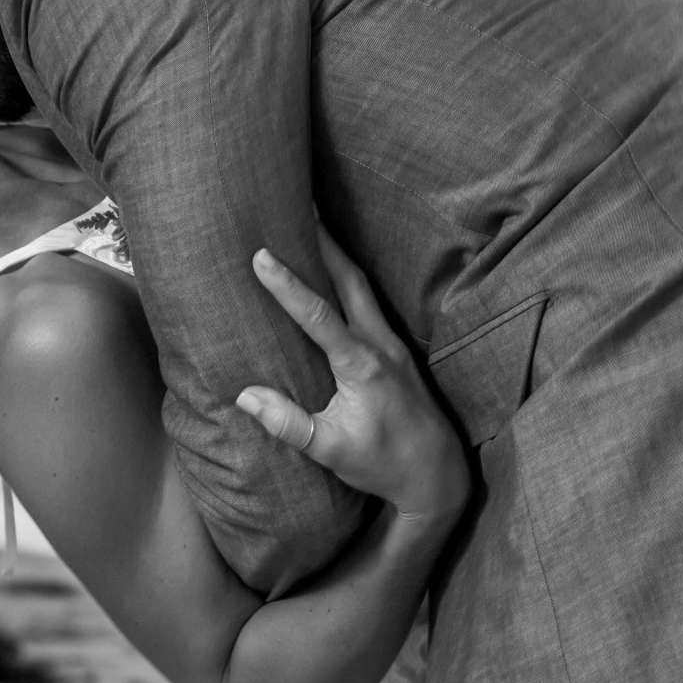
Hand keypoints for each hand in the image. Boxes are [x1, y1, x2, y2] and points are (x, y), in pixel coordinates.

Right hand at [233, 230, 470, 522]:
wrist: (437, 475)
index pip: (319, 315)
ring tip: (312, 225)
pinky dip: (349, 279)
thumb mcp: (330, 451)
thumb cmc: (383, 464)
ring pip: (362, 287)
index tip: (261, 255)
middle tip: (297, 207)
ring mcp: (393, 344)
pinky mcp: (397, 351)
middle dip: (322, 243)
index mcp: (362, 366)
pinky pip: (370, 302)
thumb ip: (289, 424)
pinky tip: (335, 271)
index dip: (288, 285)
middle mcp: (381, 345)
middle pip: (349, 280)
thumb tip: (244, 396)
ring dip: (337, 255)